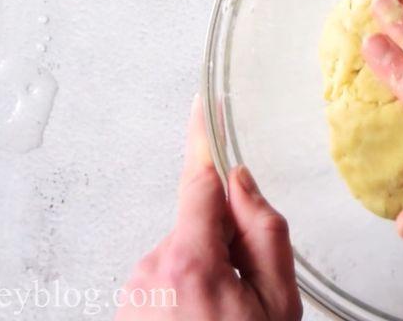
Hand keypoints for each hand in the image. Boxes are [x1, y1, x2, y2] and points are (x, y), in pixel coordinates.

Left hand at [117, 98, 302, 320]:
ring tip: (222, 316)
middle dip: (224, 242)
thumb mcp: (277, 303)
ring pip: (182, 254)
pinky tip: (199, 320)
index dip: (204, 139)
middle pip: (197, 226)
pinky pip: (164, 281)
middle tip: (247, 289)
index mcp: (191, 263)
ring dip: (205, 273)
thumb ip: (265, 234)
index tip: (202, 103)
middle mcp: (152, 272)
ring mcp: (134, 292)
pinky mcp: (125, 308)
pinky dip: (184, 294)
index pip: (200, 182)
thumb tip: (243, 184)